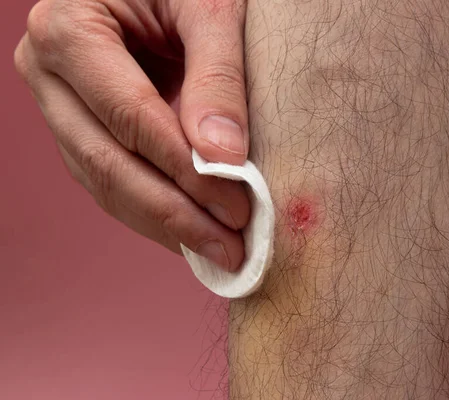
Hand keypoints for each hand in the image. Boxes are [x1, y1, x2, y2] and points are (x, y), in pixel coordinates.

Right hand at [14, 0, 250, 270]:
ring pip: (106, 184)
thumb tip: (222, 156)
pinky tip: (191, 232)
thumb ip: (217, 75)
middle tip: (230, 248)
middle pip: (109, 162)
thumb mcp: (208, 8)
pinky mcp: (82, 132)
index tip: (237, 205)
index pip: (129, 117)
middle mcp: (50, 76)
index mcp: (68, 32)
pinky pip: (112, 182)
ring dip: (165, 224)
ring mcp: (62, 110)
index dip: (184, 168)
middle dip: (175, 214)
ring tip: (218, 251)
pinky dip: (154, 213)